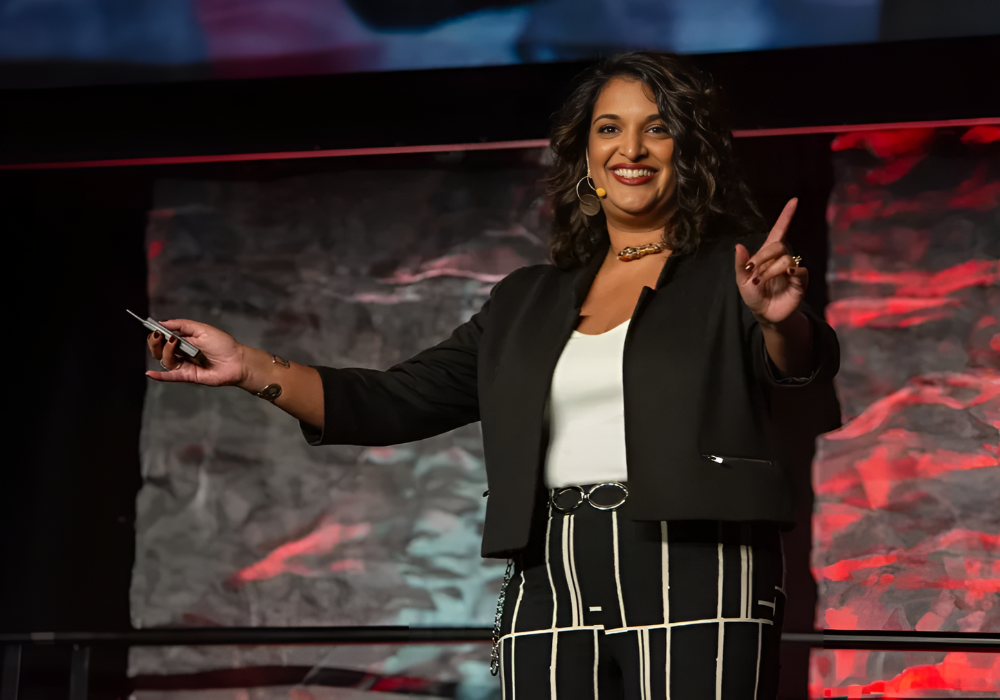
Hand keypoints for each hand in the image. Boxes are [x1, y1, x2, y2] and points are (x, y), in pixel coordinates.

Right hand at [146, 319, 245, 385]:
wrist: (236, 361)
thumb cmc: (223, 345)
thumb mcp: (202, 329)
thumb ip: (182, 325)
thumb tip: (163, 322)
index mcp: (184, 341)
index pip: (164, 338)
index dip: (157, 334)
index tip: (154, 329)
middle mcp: (181, 353)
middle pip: (160, 350)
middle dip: (156, 342)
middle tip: (159, 336)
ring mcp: (184, 365)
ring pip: (165, 360)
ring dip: (166, 351)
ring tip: (174, 343)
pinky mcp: (187, 375)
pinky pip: (171, 377)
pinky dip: (160, 376)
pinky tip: (151, 373)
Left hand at [734, 198, 808, 325]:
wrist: (765, 313)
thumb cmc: (754, 294)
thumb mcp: (741, 280)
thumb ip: (740, 264)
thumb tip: (738, 246)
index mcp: (767, 254)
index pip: (779, 230)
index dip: (786, 216)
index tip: (794, 200)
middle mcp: (782, 258)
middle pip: (778, 245)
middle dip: (763, 256)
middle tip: (753, 270)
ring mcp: (792, 268)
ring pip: (785, 258)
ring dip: (770, 270)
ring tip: (760, 282)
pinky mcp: (800, 280)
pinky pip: (799, 270)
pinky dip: (790, 272)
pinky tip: (785, 276)